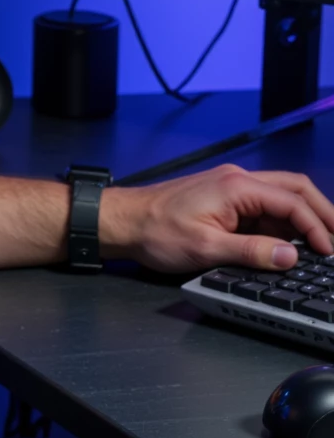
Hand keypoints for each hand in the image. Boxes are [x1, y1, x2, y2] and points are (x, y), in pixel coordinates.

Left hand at [100, 164, 333, 275]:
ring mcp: (232, 189)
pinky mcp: (225, 200)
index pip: (292, 201)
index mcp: (237, 187)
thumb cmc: (155, 230)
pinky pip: (264, 208)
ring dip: (304, 217)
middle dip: (322, 212)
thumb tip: (290, 256)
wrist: (123, 221)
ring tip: (323, 241)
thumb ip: (251, 252)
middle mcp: (238, 181)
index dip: (316, 226)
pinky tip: (290, 243)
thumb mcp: (205, 248)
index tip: (328, 250)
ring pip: (282, 197)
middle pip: (295, 189)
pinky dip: (283, 223)